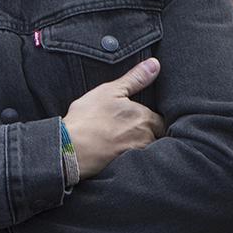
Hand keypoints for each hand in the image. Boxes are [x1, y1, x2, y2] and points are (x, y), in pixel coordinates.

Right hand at [63, 57, 167, 177]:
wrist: (70, 149)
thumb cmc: (89, 118)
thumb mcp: (110, 91)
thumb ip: (135, 78)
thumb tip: (156, 64)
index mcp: (146, 119)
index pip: (161, 121)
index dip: (154, 120)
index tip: (144, 120)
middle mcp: (147, 138)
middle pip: (157, 137)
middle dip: (150, 134)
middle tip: (133, 131)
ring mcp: (138, 155)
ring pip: (148, 150)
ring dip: (142, 147)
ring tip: (124, 142)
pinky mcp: (127, 168)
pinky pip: (137, 163)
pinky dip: (132, 159)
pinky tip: (118, 155)